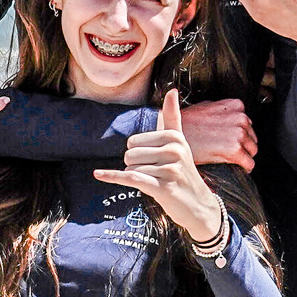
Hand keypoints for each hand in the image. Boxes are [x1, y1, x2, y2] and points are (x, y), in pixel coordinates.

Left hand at [91, 89, 224, 242]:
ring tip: (157, 183)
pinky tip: (98, 174)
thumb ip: (173, 118)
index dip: (139, 154)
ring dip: (139, 178)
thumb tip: (172, 90)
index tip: (156, 162)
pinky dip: (112, 176)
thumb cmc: (184, 172)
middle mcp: (174, 150)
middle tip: (156, 175)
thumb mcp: (180, 143)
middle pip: (130, 154)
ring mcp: (169, 169)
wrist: (198, 206)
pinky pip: (130, 177)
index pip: (134, 141)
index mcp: (175, 137)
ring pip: (131, 168)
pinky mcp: (162, 187)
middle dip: (137, 166)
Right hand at [178, 98, 257, 171]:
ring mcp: (239, 134)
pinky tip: (238, 168)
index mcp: (235, 106)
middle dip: (243, 145)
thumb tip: (226, 116)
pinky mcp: (235, 150)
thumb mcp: (205, 107)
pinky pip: (248, 163)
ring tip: (232, 160)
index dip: (240, 133)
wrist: (174, 134)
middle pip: (251, 137)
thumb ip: (220, 110)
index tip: (232, 139)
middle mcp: (240, 118)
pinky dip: (245, 167)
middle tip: (229, 151)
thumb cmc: (186, 122)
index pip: (247, 123)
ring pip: (252, 150)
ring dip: (244, 156)